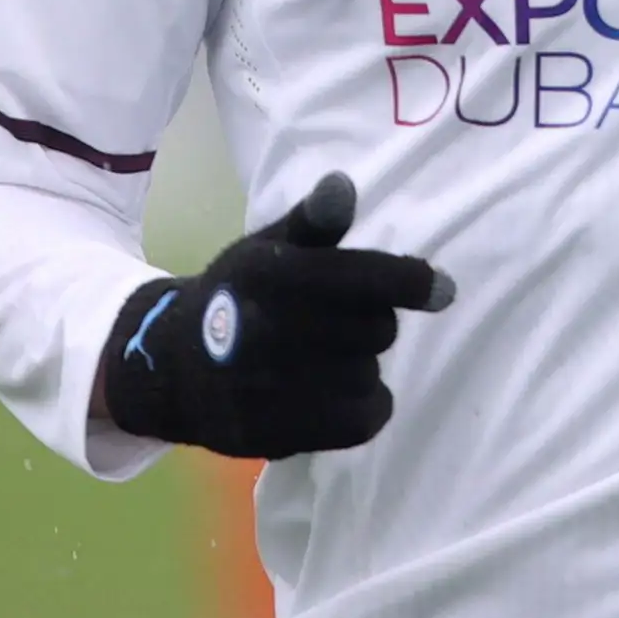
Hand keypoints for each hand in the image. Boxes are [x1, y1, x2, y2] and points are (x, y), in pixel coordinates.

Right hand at [99, 172, 453, 458]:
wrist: (174, 366)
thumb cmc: (236, 296)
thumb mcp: (266, 247)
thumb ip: (312, 221)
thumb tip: (344, 185)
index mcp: (271, 273)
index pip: (362, 278)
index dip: (411, 282)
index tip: (444, 291)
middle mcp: (269, 329)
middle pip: (377, 329)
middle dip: (372, 323)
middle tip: (340, 322)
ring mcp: (271, 387)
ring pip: (369, 374)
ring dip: (361, 365)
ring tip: (326, 358)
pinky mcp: (278, 432)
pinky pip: (359, 422)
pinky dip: (364, 407)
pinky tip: (342, 392)